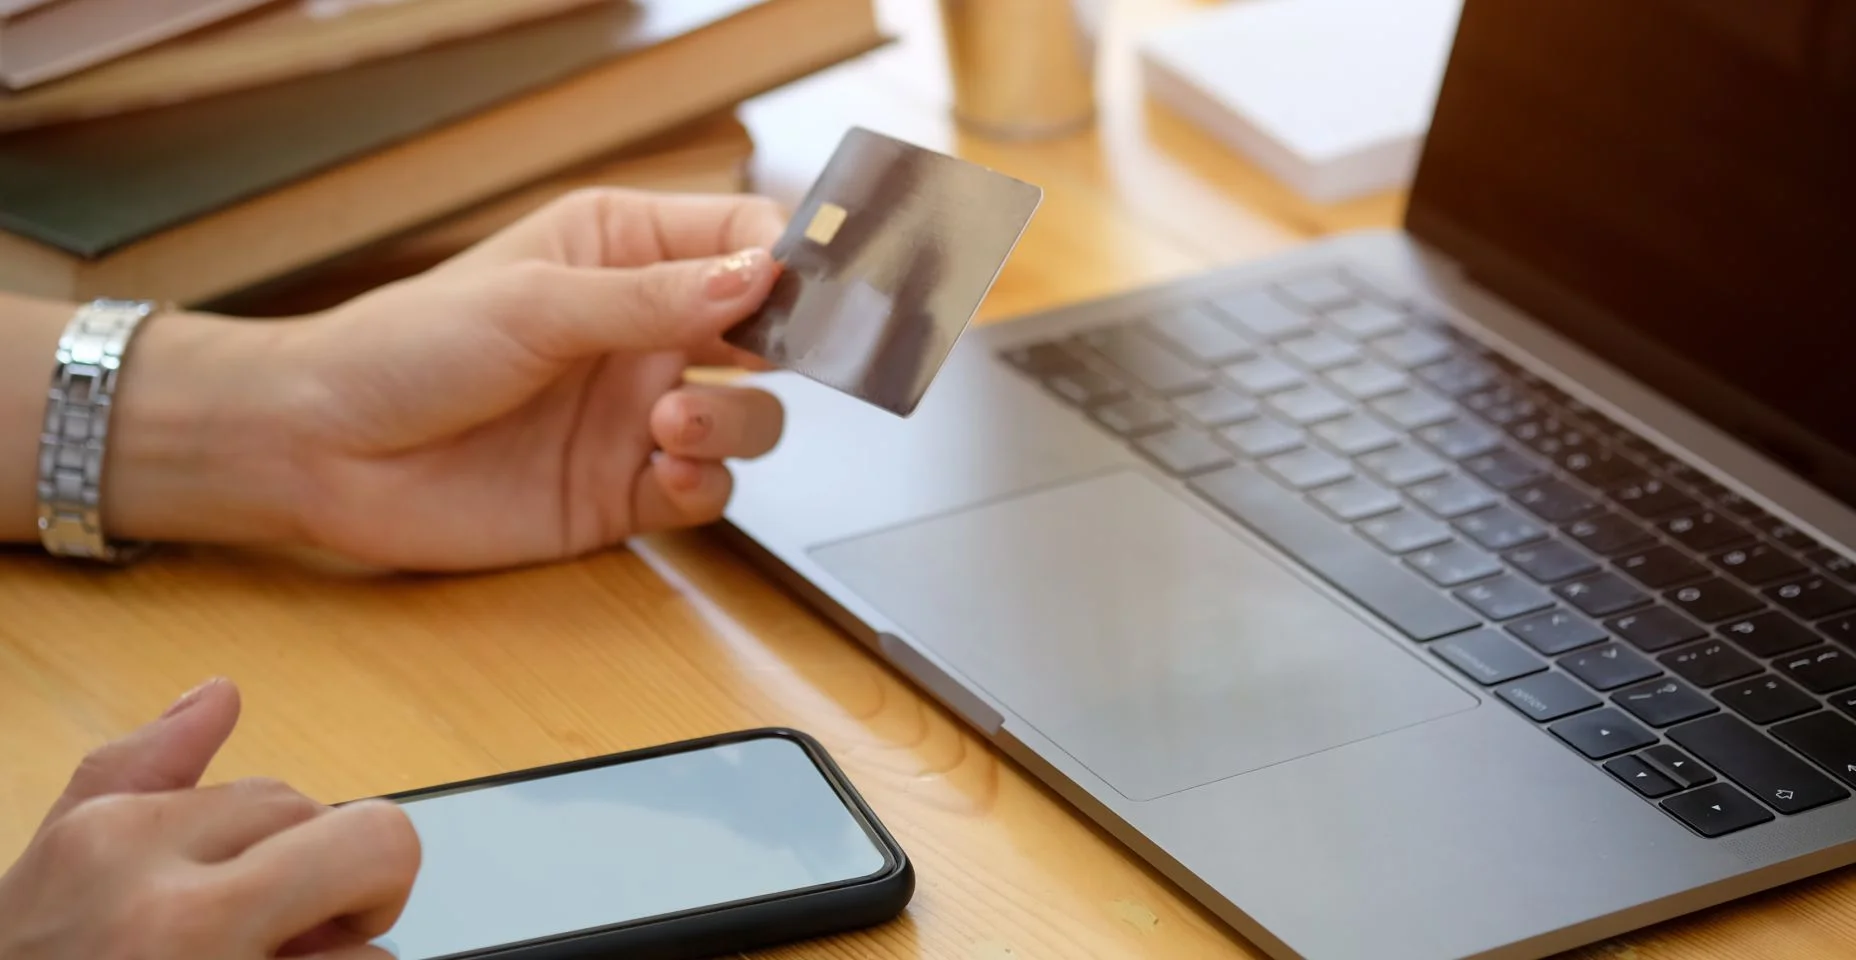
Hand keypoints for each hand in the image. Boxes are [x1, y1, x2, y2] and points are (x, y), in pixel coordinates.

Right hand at [0, 679, 419, 959]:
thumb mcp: (53, 877)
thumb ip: (138, 777)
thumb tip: (218, 694)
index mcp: (108, 848)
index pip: (286, 797)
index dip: (285, 854)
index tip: (247, 900)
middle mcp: (169, 913)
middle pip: (368, 845)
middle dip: (348, 894)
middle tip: (290, 942)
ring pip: (374, 953)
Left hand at [81, 188, 789, 570]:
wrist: (324, 454)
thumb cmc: (406, 349)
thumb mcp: (536, 304)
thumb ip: (654, 298)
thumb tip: (761, 275)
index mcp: (623, 251)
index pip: (741, 238)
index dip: (787, 260)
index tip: (813, 286)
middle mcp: (643, 332)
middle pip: (766, 333)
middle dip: (789, 349)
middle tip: (781, 360)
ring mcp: (637, 414)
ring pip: (750, 417)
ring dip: (735, 423)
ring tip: (673, 427)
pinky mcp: (624, 491)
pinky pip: (706, 490)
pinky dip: (704, 484)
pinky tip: (664, 473)